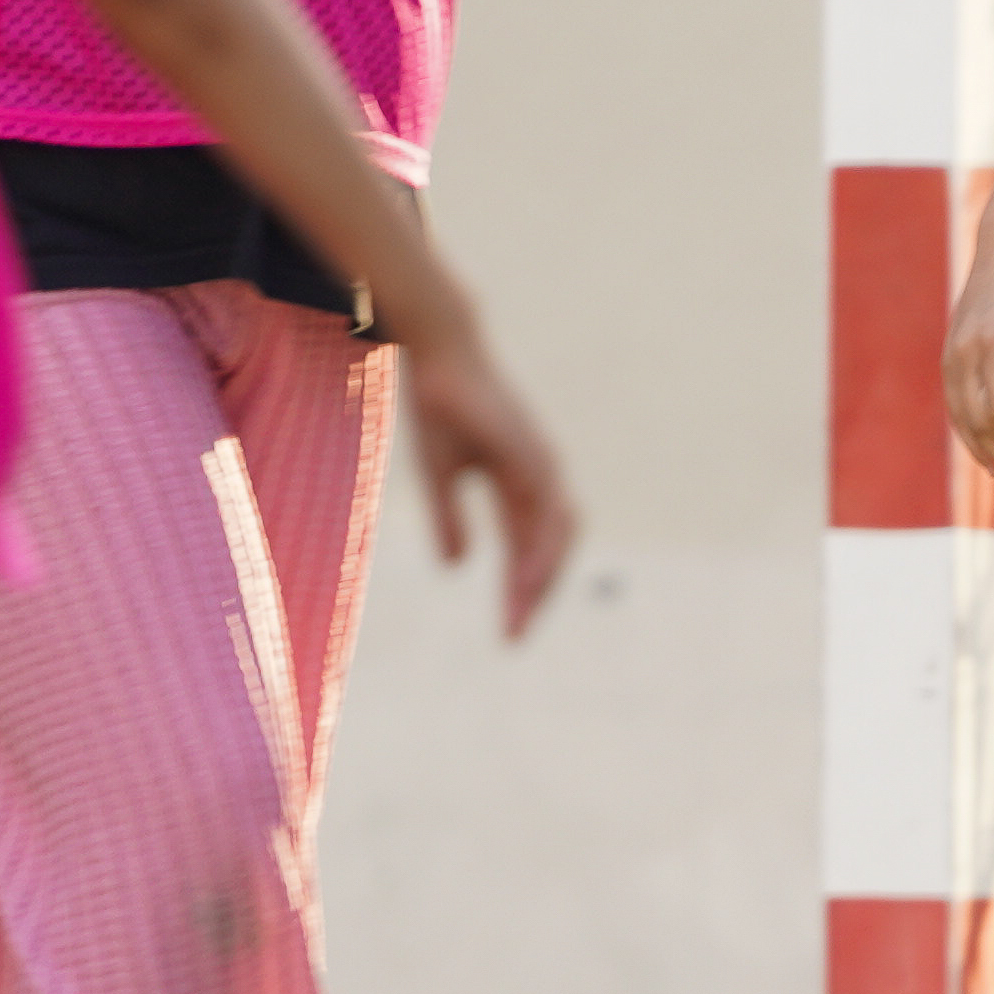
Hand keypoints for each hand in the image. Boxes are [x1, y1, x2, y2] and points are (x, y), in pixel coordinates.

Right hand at [397, 338, 578, 639]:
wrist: (439, 358)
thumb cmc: (441, 410)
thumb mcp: (439, 477)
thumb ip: (449, 520)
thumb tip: (456, 567)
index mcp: (519, 486)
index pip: (528, 549)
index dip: (519, 591)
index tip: (508, 633)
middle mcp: (539, 478)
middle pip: (550, 548)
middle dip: (535, 594)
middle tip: (514, 635)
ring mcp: (540, 463)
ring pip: (554, 533)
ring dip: (540, 577)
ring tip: (521, 614)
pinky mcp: (531, 451)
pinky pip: (544, 508)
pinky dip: (539, 544)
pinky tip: (526, 573)